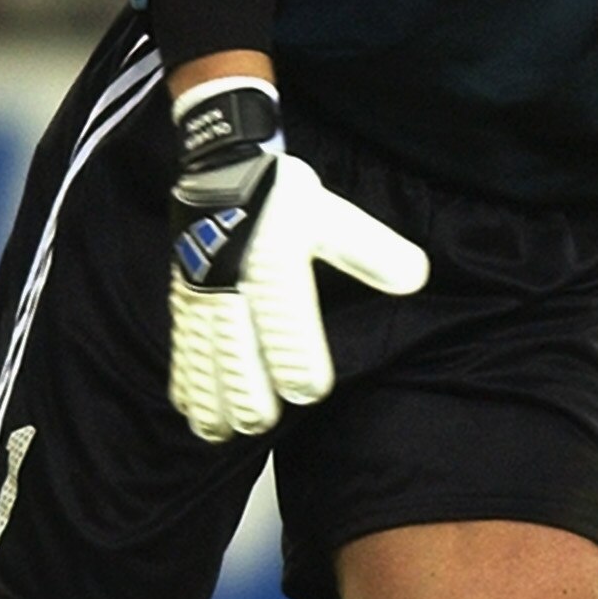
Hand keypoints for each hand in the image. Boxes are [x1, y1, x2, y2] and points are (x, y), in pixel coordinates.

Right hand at [168, 82, 427, 441]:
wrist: (221, 167)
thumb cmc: (283, 198)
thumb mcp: (333, 215)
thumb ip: (373, 250)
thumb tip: (416, 278)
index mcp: (272, 261)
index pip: (283, 316)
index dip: (295, 357)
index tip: (309, 392)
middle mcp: (231, 280)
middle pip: (233, 344)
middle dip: (243, 387)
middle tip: (259, 422)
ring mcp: (201, 292)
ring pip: (203, 352)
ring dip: (211, 393)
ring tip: (224, 431)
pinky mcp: (183, 299)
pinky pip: (181, 346)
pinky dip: (185, 381)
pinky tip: (192, 411)